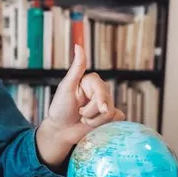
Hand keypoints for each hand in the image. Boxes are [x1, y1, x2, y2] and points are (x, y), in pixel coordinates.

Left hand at [35, 45, 124, 167]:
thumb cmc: (60, 108)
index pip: (102, 89)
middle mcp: (100, 91)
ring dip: (94, 121)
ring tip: (83, 120)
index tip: (81, 110)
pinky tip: (94, 124)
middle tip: (79, 114)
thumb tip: (78, 45)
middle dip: (91, 113)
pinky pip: (117, 119)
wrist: (61, 130)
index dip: (95, 102)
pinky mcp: (110, 117)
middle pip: (107, 103)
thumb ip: (76, 68)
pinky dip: (103, 125)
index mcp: (91, 81)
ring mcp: (106, 104)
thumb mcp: (66, 87)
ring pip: (111, 114)